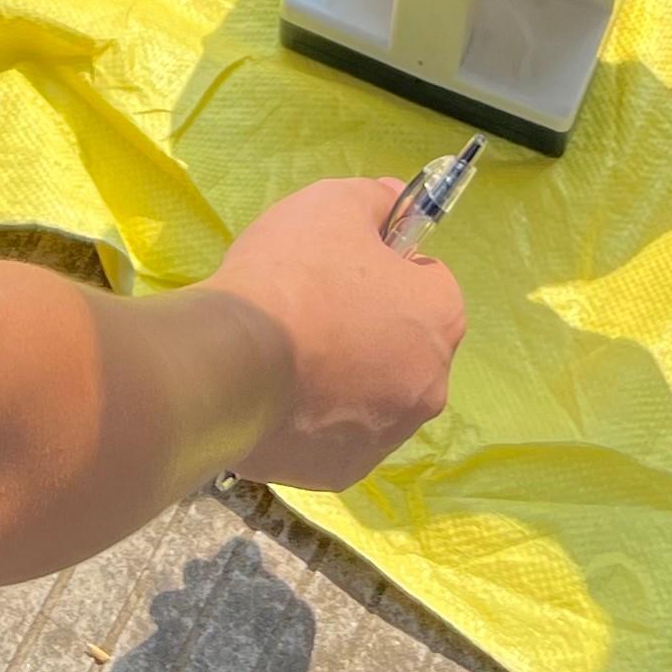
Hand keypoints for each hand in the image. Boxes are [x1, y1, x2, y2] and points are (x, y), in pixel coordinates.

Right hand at [198, 176, 465, 488]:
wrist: (231, 362)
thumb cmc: (292, 276)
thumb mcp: (332, 204)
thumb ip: (374, 199)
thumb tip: (395, 202)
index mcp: (440, 320)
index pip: (429, 282)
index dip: (388, 267)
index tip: (344, 266)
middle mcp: (429, 387)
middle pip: (406, 344)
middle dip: (372, 327)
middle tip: (313, 309)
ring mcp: (387, 437)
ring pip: (375, 395)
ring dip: (347, 376)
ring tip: (290, 356)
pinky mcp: (342, 471)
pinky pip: (338, 435)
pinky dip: (317, 417)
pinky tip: (279, 395)